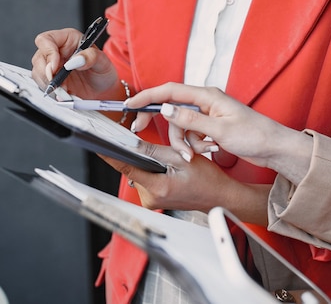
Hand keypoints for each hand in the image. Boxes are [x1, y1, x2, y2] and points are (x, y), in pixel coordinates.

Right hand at [31, 27, 119, 98]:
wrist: (103, 91)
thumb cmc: (103, 71)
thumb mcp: (103, 62)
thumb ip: (91, 57)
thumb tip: (76, 60)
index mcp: (68, 39)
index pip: (47, 39)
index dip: (48, 52)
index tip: (55, 66)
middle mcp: (57, 51)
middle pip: (39, 57)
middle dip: (46, 72)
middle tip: (59, 83)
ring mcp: (53, 66)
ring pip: (38, 73)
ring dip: (49, 84)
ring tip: (66, 90)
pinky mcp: (52, 80)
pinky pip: (43, 85)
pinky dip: (52, 92)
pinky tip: (64, 94)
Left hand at [99, 141, 269, 223]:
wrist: (220, 197)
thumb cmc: (207, 180)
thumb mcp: (181, 157)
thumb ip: (154, 151)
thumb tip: (132, 144)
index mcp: (157, 188)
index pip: (126, 168)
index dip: (110, 155)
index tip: (97, 144)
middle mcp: (150, 198)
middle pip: (132, 168)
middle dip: (140, 156)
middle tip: (158, 150)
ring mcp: (152, 200)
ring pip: (139, 172)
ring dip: (147, 163)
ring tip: (168, 162)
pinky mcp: (154, 199)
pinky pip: (146, 178)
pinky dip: (152, 169)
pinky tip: (167, 168)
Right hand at [127, 83, 312, 183]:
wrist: (274, 148)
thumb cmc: (255, 135)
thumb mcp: (219, 130)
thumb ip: (190, 120)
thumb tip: (165, 110)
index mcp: (207, 95)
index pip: (169, 91)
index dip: (147, 96)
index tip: (129, 104)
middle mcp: (205, 102)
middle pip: (171, 110)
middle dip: (162, 125)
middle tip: (142, 133)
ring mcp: (208, 114)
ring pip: (181, 126)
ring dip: (184, 141)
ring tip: (198, 153)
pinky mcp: (211, 127)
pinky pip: (192, 134)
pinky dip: (194, 144)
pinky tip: (209, 150)